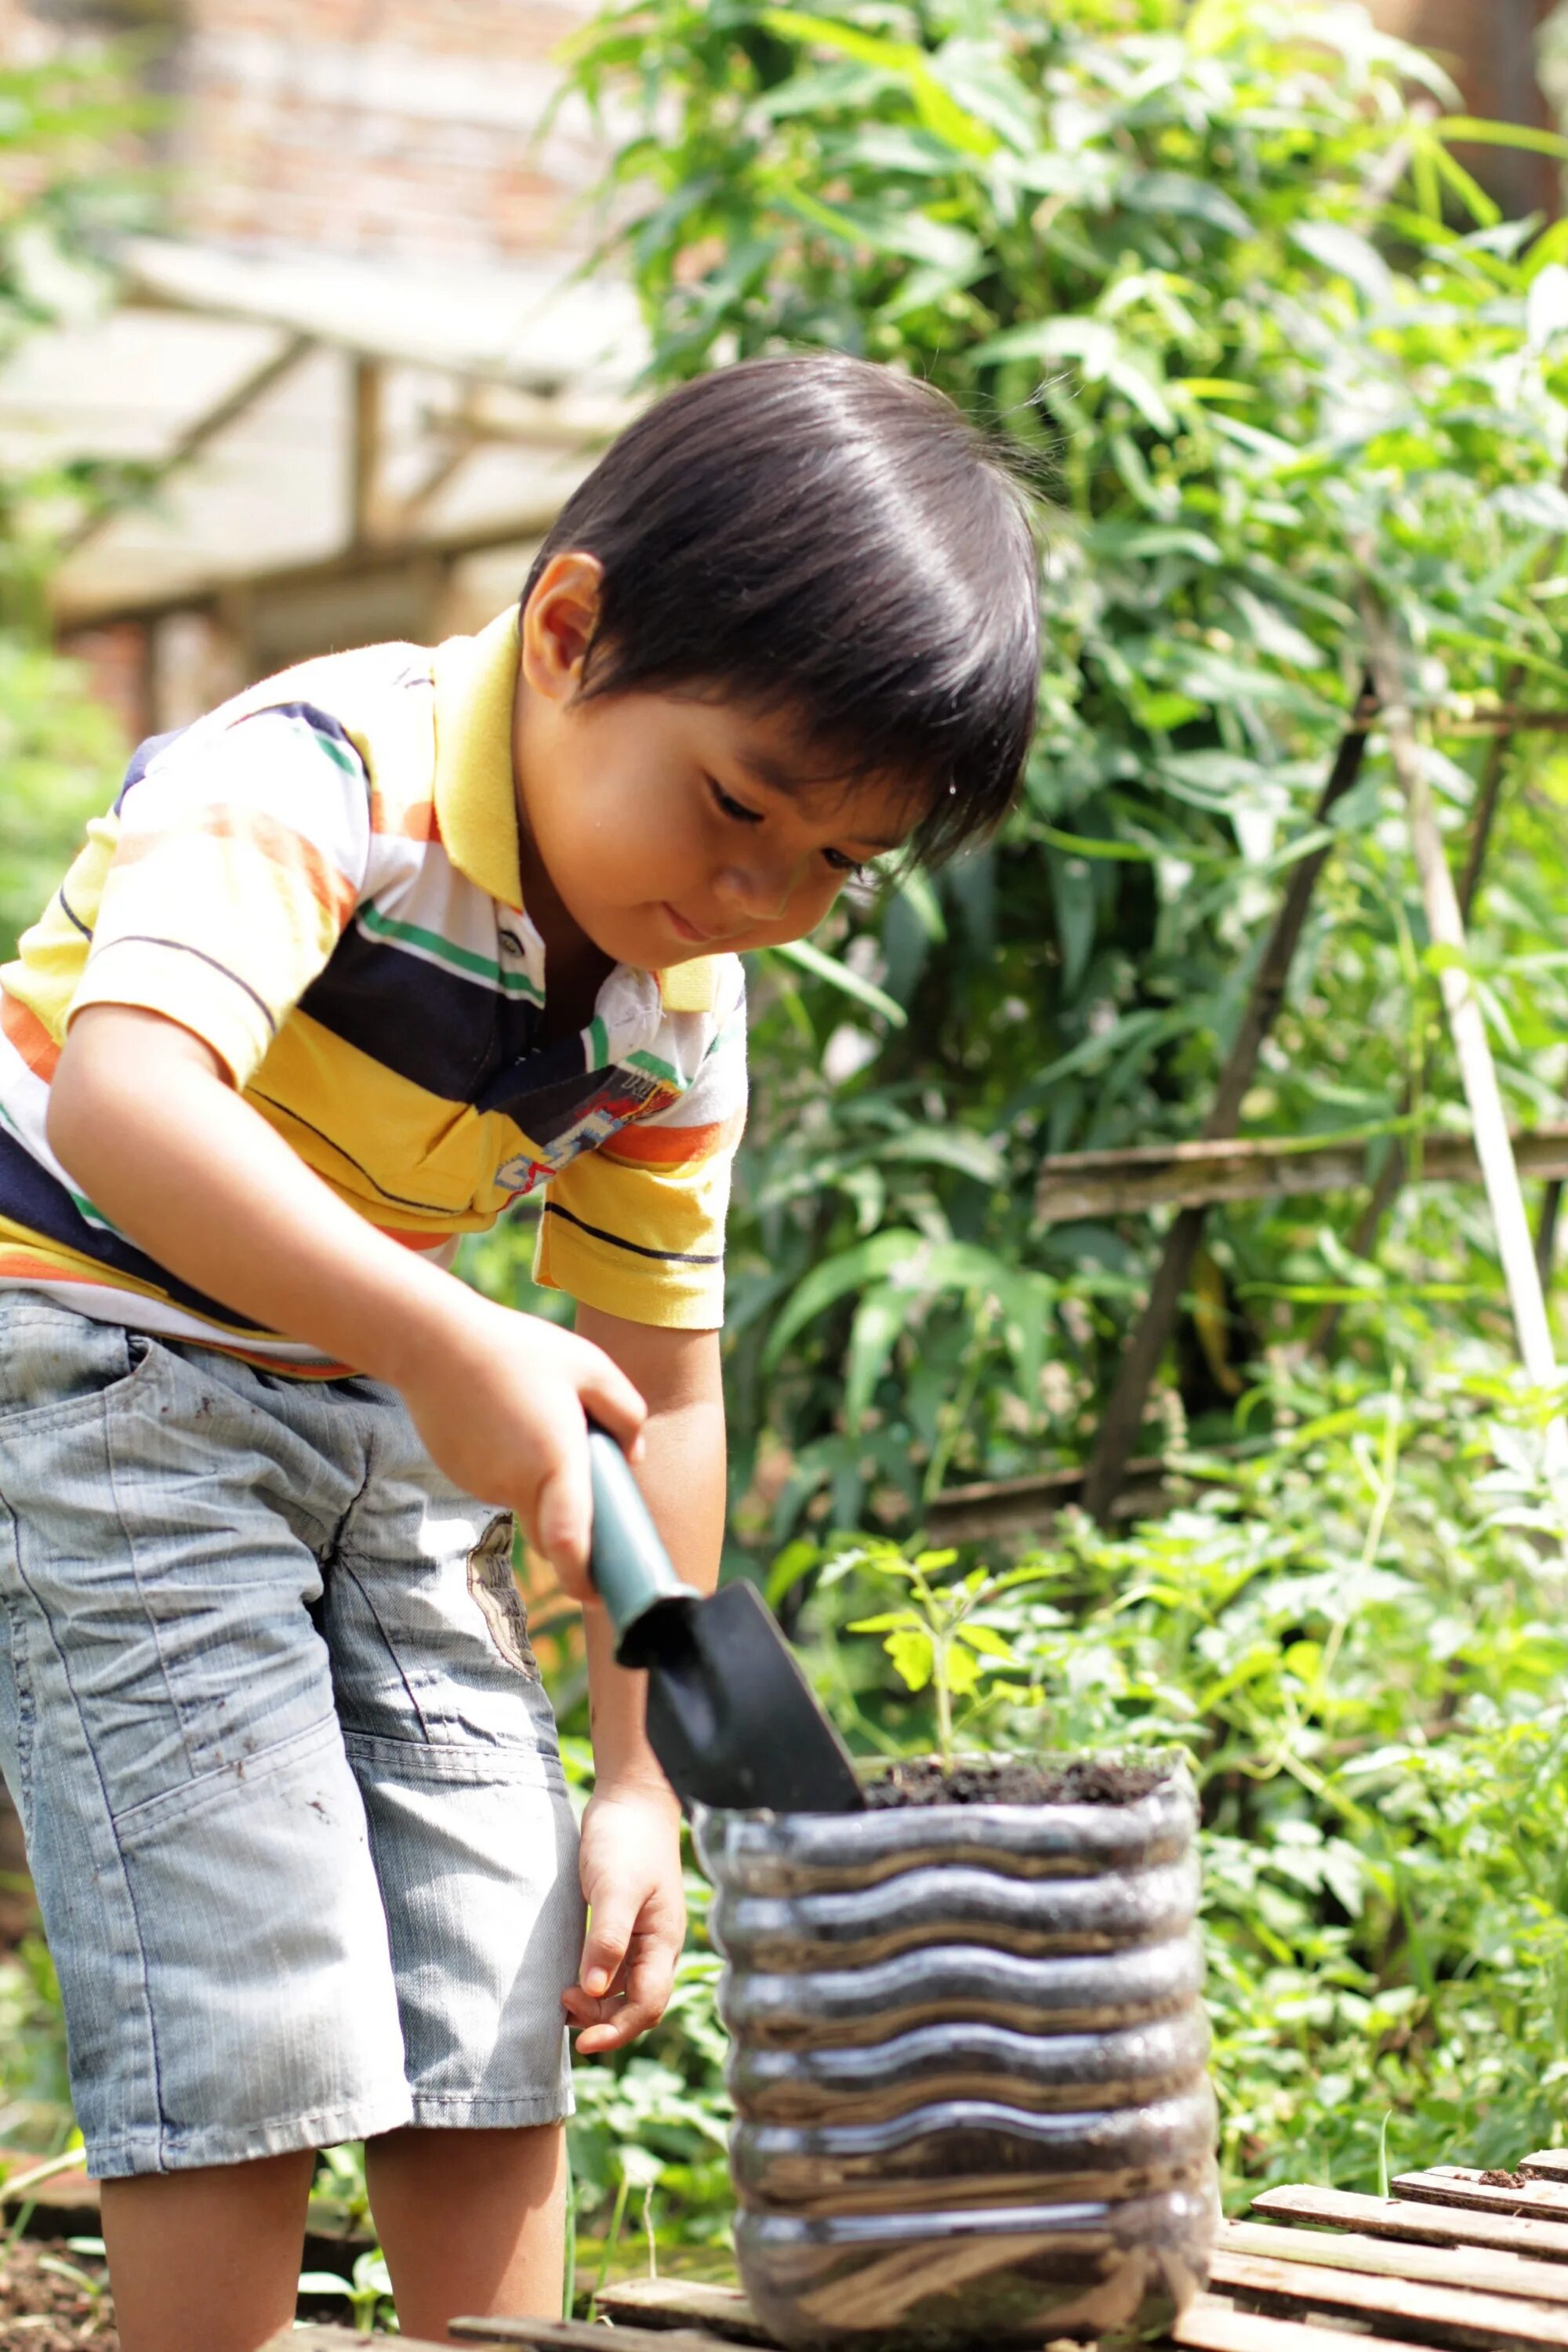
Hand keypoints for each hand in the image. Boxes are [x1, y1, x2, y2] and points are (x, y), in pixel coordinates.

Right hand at [397, 1290, 645, 1603]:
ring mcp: (484, 1484)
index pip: (569, 1542)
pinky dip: (513, 1470)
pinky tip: (508, 1423)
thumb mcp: (589, 1365)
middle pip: (552, 1533)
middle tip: (591, 1497)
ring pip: (526, 1504)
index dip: (583, 1578)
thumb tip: (635, 1456)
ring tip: (537, 1424)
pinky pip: (500, 1485)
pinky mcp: (462, 1476)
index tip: (599, 1594)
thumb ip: (625, 1412)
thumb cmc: (519, 1349)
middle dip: (574, 1531)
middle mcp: (517, 1482)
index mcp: (555, 1459)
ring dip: (542, 1486)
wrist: (434, 1342)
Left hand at [564, 1783, 684, 2055]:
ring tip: (562, 1996)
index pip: (647, 2006)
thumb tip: (595, 1990)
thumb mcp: (615, 1887)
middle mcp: (656, 1945)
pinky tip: (570, 1977)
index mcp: (663, 1941)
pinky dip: (594, 1983)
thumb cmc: (627, 1838)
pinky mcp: (624, 1923)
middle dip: (604, 2020)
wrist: (631, 1797)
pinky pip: (614, 1968)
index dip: (617, 2031)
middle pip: (638, 2005)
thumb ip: (607, 1937)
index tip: (582, 2043)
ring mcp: (642, 1935)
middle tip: (562, 2003)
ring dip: (597, 2005)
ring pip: (625, 1990)